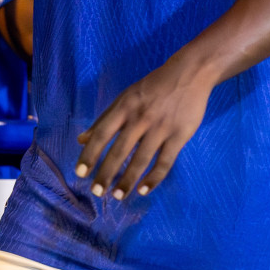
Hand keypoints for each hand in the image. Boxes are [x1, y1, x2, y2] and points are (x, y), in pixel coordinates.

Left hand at [75, 58, 214, 200]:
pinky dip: (153, 178)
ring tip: (118, 196)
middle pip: (120, 150)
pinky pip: (164, 162)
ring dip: (127, 180)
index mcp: (125, 107)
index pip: (102, 134)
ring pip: (141, 159)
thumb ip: (105, 119)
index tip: (80, 173)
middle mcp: (140, 118)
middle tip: (97, 192)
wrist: (189, 73)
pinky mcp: (179, 136)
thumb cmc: (153, 87)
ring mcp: (161, 128)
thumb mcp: (125, 97)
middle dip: (106, 173)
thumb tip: (82, 139)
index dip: (90, 154)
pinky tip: (143, 190)